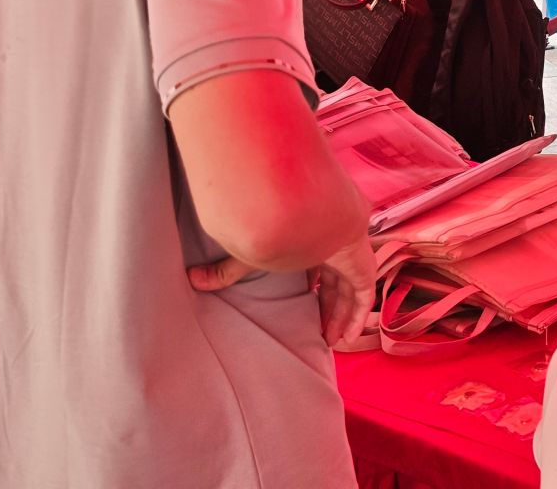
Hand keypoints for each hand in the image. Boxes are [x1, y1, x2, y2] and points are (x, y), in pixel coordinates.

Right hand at [189, 235, 378, 347]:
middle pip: (335, 281)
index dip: (314, 288)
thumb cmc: (273, 230)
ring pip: (350, 289)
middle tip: (320, 334)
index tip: (305, 307)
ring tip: (330, 341)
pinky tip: (348, 337)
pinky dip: (357, 315)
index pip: (318, 266)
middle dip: (328, 307)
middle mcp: (333, 244)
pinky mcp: (361, 264)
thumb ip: (225, 271)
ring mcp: (351, 252)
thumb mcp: (248, 257)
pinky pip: (364, 294)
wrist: (300, 217)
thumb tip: (192, 279)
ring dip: (341, 315)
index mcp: (311, 237)